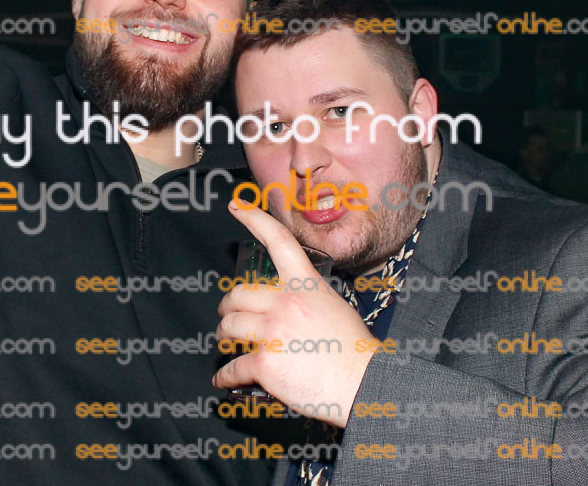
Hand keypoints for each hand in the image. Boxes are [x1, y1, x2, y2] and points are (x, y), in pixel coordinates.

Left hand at [212, 201, 374, 427]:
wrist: (364, 383)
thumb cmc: (353, 351)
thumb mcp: (334, 307)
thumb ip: (307, 300)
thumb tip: (283, 307)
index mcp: (306, 285)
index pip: (278, 241)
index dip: (254, 219)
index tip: (235, 205)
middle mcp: (286, 302)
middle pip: (238, 295)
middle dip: (228, 307)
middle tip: (228, 317)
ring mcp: (273, 331)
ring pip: (230, 327)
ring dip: (224, 337)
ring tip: (227, 344)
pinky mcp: (264, 362)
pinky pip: (232, 367)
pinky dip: (225, 376)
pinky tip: (223, 379)